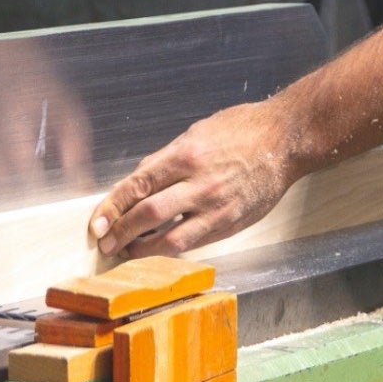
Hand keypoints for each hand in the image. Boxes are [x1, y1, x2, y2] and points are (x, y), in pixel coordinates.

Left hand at [88, 101, 298, 257]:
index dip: (113, 206)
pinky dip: (172, 249)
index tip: (98, 221)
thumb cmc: (241, 129)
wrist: (284, 140)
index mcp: (185, 155)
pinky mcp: (230, 223)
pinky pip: (194, 243)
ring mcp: (215, 207)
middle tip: (105, 241)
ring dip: (143, 249)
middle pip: (147, 214)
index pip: (137, 185)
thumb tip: (140, 180)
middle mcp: (198, 183)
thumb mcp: (197, 132)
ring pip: (170, 238)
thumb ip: (166, 158)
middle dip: (120, 231)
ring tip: (128, 252)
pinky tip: (160, 250)